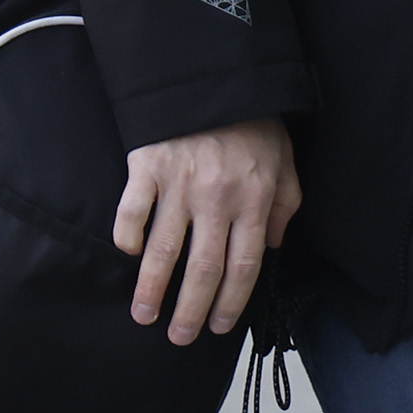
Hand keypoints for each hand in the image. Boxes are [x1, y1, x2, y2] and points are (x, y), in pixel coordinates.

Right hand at [115, 117, 302, 344]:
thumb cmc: (253, 122)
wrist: (213, 75)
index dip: (230, 303)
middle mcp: (217, 199)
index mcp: (254, 200)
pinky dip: (128, 237)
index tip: (218, 327)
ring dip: (152, 289)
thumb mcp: (285, 161)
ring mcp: (179, 184)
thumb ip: (285, 205)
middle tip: (180, 337)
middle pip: (203, 270)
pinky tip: (129, 254)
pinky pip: (131, 212)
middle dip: (190, 311)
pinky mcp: (147, 167)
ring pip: (163, 251)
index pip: (243, 267)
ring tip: (144, 315)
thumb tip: (273, 247)